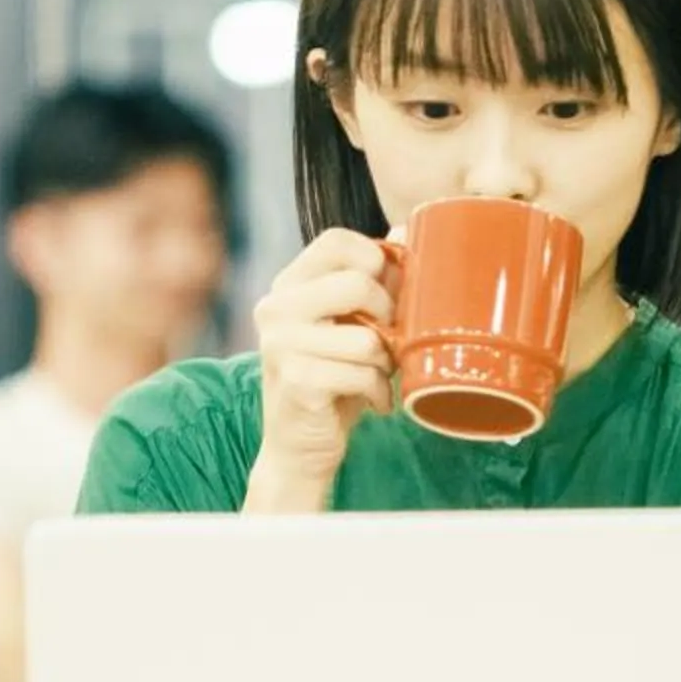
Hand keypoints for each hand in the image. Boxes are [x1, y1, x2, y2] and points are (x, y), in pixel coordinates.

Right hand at [243, 229, 397, 510]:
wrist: (300, 449)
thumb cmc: (334, 381)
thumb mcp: (352, 326)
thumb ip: (372, 282)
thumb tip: (404, 232)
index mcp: (287, 286)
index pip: (336, 241)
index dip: (375, 260)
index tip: (386, 292)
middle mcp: (275, 308)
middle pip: (358, 284)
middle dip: (389, 317)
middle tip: (388, 342)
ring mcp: (280, 344)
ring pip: (367, 338)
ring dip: (386, 364)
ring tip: (377, 376)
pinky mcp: (295, 380)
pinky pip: (362, 374)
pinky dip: (378, 393)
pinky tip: (372, 402)